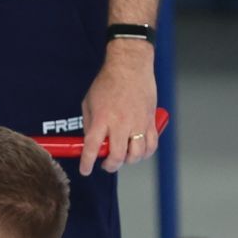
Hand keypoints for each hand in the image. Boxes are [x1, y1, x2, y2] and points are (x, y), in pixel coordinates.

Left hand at [78, 42, 156, 175]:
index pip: (93, 147)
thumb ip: (89, 124)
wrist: (130, 66)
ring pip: (136, 154)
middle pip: (117, 156)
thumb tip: (90, 142)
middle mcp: (120, 123)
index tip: (85, 170)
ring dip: (128, 161)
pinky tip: (138, 151)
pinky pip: (151, 145)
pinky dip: (145, 153)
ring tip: (122, 157)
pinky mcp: (150, 120)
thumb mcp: (88, 103)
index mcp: (102, 119)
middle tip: (106, 164)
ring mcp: (138, 123)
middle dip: (110, 165)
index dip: (87, 163)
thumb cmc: (108, 82)